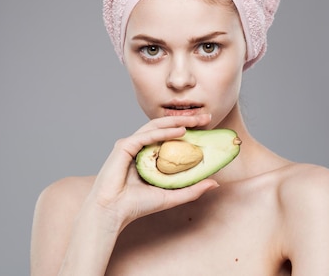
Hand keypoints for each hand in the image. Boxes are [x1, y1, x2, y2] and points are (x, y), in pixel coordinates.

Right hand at [85, 114, 218, 231]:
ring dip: (177, 121)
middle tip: (205, 117)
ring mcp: (130, 145)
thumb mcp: (172, 196)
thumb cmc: (137, 205)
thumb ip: (192, 189)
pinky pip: (146, 136)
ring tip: (195, 120)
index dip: (188, 129)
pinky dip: (164, 132)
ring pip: (156, 127)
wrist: (113, 212)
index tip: (206, 126)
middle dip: (186, 120)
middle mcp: (139, 147)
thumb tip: (215, 183)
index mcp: (148, 155)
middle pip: (164, 128)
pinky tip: (180, 131)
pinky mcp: (124, 146)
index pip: (170, 136)